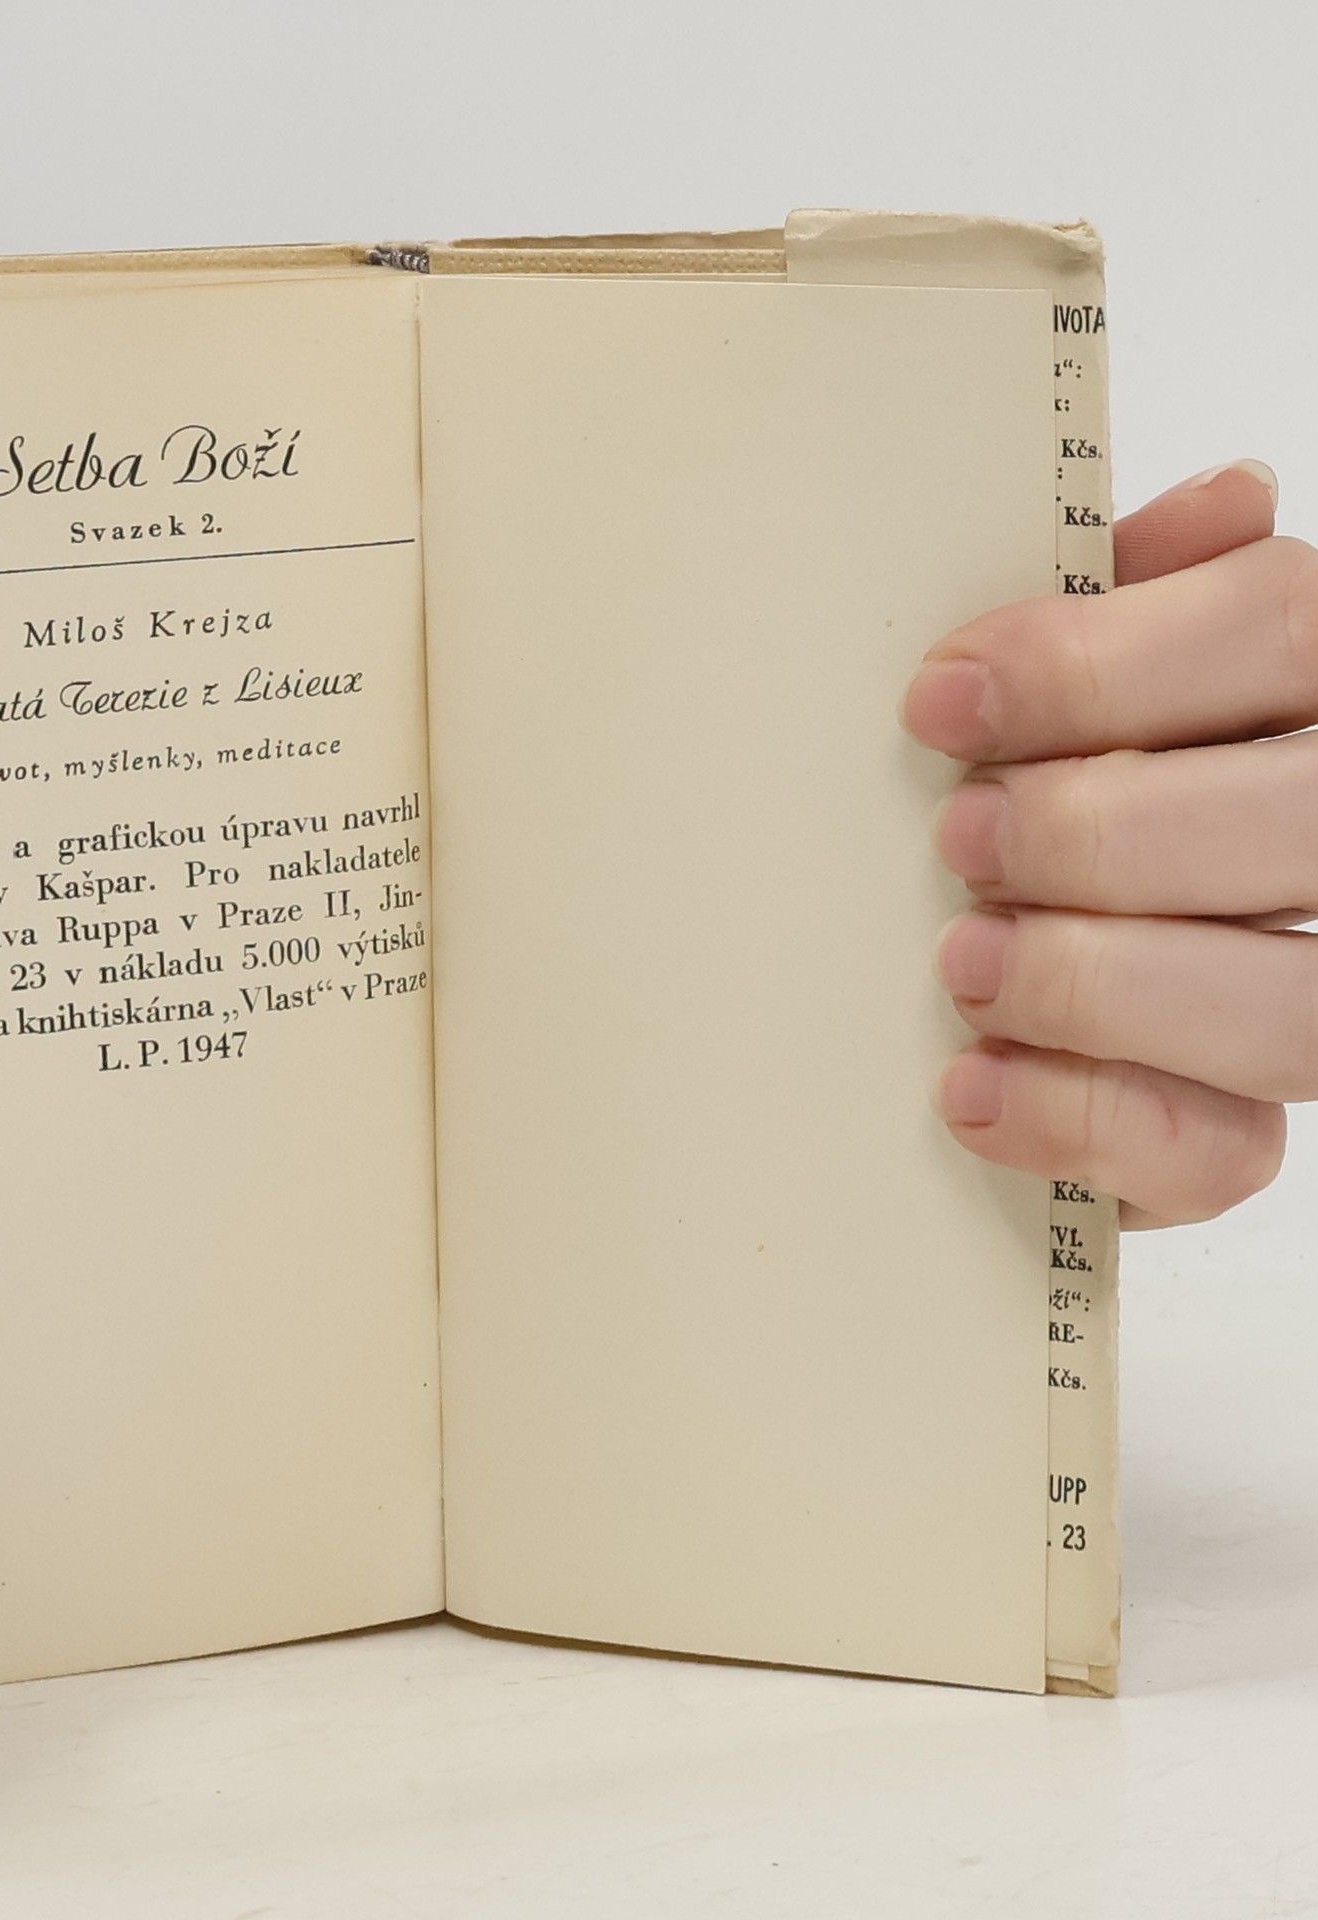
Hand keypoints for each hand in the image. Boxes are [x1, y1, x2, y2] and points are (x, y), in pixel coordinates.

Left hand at [905, 460, 1301, 1226]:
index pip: (1280, 630)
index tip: (940, 700)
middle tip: (962, 837)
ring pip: (1283, 1004)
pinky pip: (1216, 1150)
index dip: (1101, 662)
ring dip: (1097, 979)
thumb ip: (1139, 597)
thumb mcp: (1086, 676)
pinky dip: (1078, 1117)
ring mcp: (1313, 1001)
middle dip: (1102, 827)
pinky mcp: (1241, 1138)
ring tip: (963, 963)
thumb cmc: (1048, 781)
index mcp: (1314, 697)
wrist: (1010, 973)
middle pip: (1294, 819)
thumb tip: (1227, 498)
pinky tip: (969, 1087)